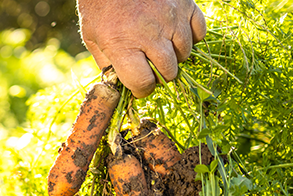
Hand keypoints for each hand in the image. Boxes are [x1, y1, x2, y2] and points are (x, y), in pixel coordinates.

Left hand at [78, 0, 206, 97]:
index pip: (143, 83)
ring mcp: (171, 19)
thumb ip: (106, 63)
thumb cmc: (100, 5)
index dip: (141, 89)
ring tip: (160, 48)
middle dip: (159, 75)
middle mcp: (150, 34)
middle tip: (150, 67)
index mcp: (123, 44)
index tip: (139, 86)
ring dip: (174, 57)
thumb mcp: (92, 36)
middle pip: (169, 72)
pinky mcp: (186, 5)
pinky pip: (199, 32)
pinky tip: (175, 34)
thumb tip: (120, 84)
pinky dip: (190, 37)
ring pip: (185, 54)